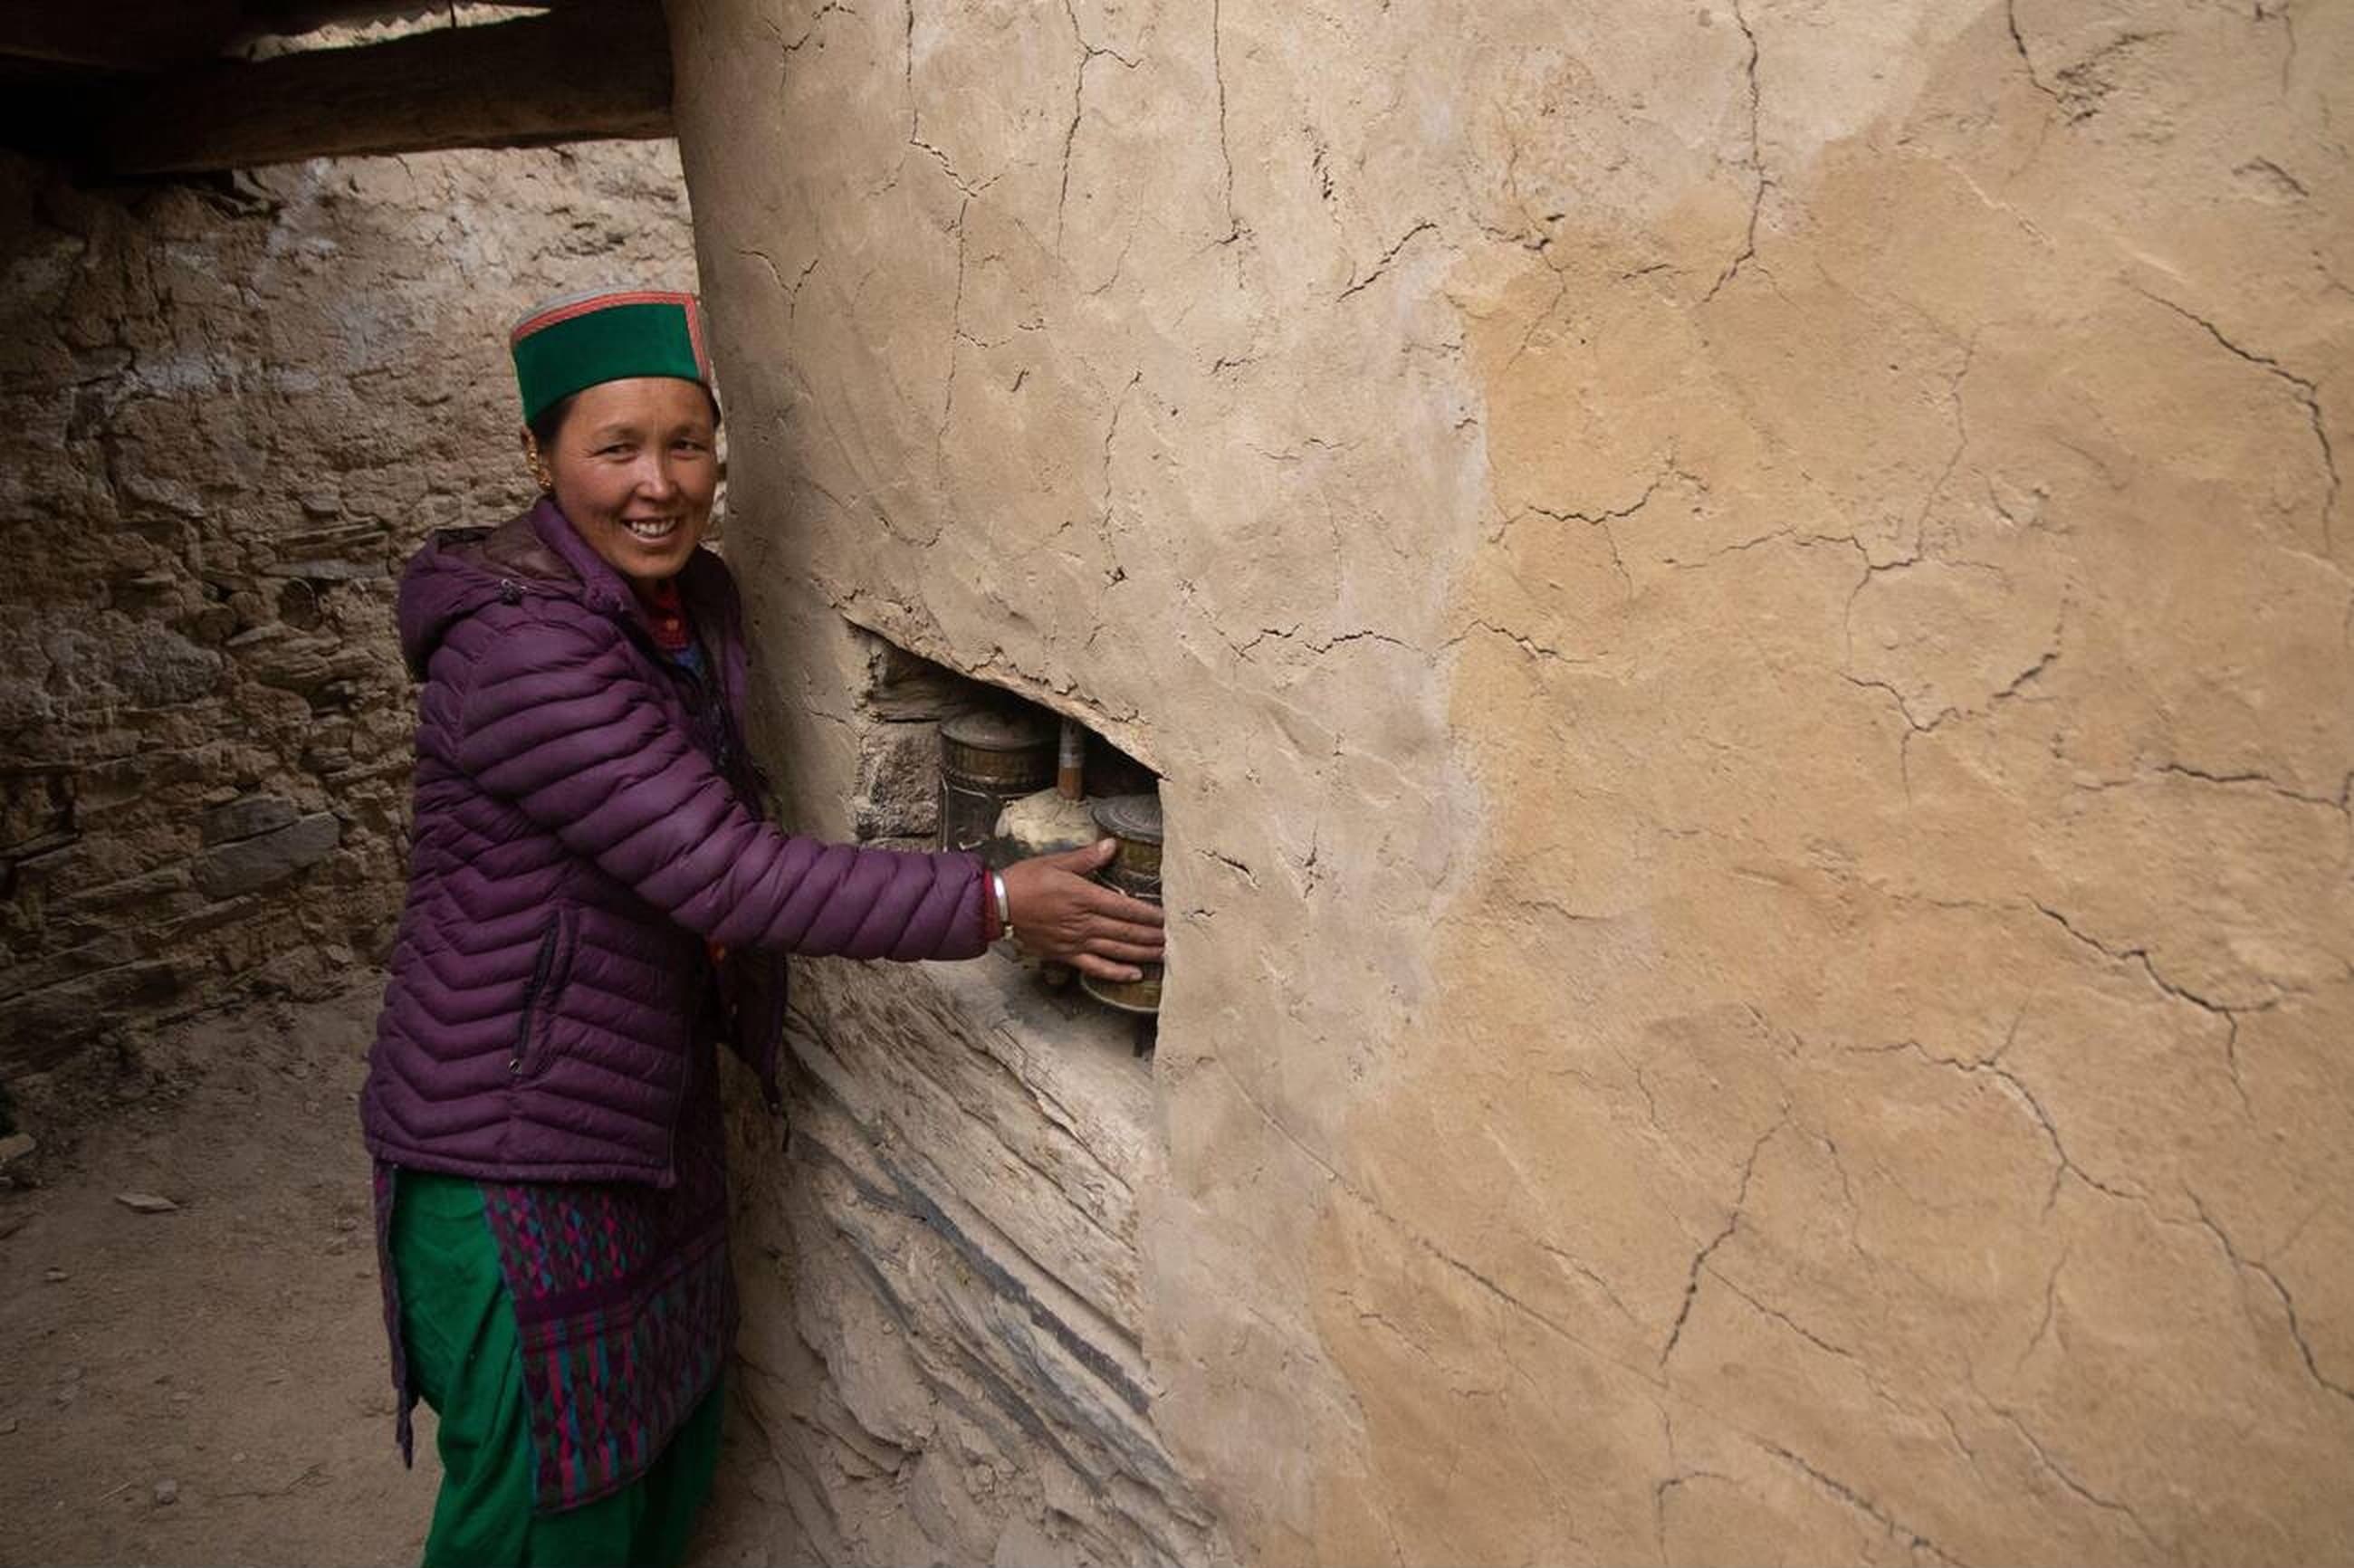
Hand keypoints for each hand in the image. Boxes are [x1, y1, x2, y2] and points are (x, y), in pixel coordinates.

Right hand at [1000, 839, 1164, 982]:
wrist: (998, 905)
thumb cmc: (1026, 880)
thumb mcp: (1057, 862)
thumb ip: (1087, 857)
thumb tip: (1111, 846)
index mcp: (1085, 897)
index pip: (1127, 908)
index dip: (1150, 914)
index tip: (1169, 917)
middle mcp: (1084, 922)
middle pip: (1127, 932)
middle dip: (1153, 936)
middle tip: (1178, 940)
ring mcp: (1076, 941)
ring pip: (1117, 950)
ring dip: (1143, 953)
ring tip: (1165, 955)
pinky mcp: (1066, 954)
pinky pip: (1096, 967)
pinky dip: (1116, 972)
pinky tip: (1134, 975)